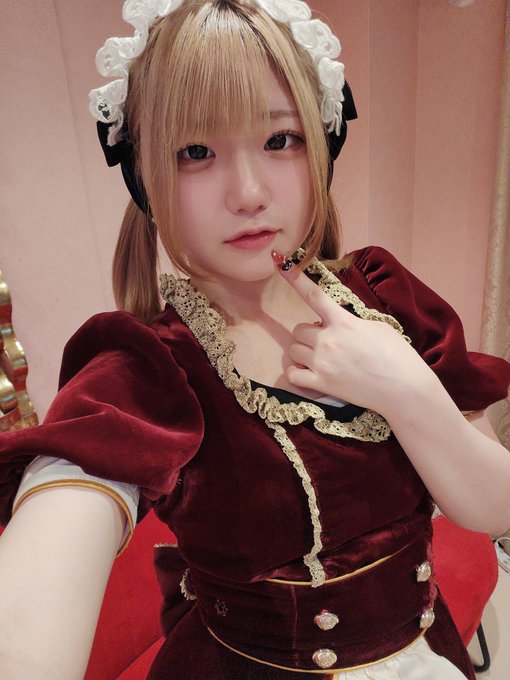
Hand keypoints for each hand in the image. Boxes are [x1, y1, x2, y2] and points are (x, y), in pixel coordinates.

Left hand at [274, 255, 435, 414]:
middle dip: (309, 332)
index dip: (295, 277)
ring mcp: (322, 364)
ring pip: (294, 350)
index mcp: (344, 323)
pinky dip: (297, 373)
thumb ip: (353, 322)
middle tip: (326, 340)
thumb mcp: (378, 327)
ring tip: (321, 358)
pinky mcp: (322, 385)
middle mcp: (328, 341)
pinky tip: (310, 373)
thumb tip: (338, 323)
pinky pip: (292, 375)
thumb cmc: (398, 356)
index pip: (314, 295)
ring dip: (304, 351)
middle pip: (299, 329)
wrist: (406, 390)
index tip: (281, 263)